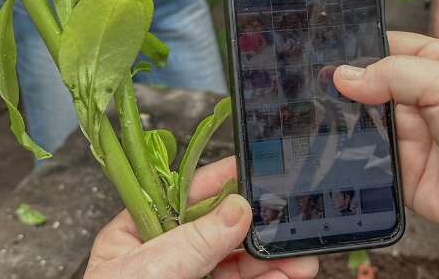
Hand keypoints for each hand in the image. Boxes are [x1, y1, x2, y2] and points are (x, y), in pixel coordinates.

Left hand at [85, 157, 318, 278]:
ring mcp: (188, 278)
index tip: (258, 170)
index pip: (185, 193)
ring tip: (300, 256)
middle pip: (221, 227)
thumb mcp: (151, 268)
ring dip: (272, 256)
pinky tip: (287, 274)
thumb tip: (236, 208)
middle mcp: (165, 252)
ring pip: (238, 259)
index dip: (224, 180)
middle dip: (258, 225)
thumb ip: (194, 239)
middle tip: (289, 221)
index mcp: (138, 231)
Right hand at [334, 32, 438, 248]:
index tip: (328, 55)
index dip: (358, 49)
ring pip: (363, 121)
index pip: (387, 47)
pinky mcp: (402, 170)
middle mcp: (421, 98)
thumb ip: (396, 74)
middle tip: (320, 87)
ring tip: (326, 116)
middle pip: (368, 85)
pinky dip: (353, 156)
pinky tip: (342, 149)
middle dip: (346, 87)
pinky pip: (366, 159)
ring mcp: (410, 134)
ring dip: (347, 121)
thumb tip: (346, 75)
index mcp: (437, 65)